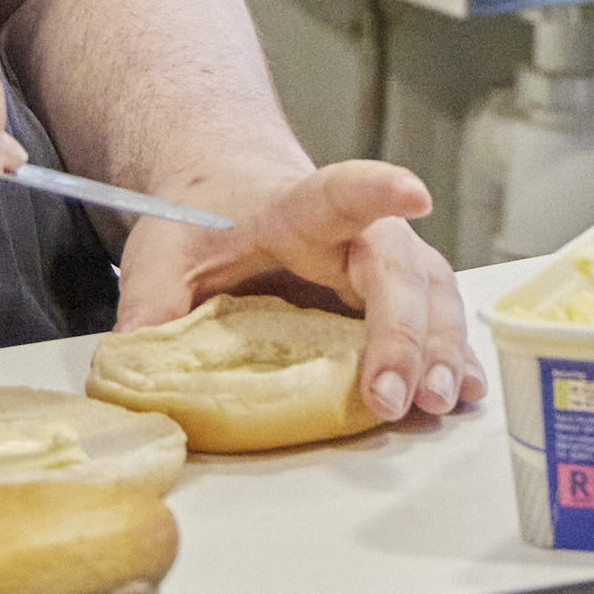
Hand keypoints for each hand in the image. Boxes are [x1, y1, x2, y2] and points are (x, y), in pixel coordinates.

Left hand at [113, 162, 488, 424]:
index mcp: (294, 210)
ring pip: (432, 297)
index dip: (376, 193)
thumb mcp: (160, 253)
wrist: (233, 190)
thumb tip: (131, 368)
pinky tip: (462, 393)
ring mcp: (385, 262)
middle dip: (404, 334)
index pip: (338, 194)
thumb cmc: (203, 221)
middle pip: (398, 270)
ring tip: (436, 403)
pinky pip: (438, 321)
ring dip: (439, 351)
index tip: (412, 195)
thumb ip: (149, 305)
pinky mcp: (397, 296)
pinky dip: (452, 357)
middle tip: (395, 395)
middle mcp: (354, 233)